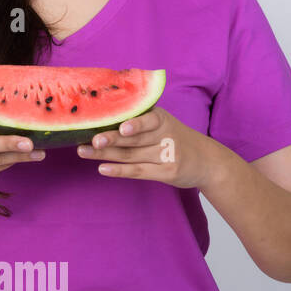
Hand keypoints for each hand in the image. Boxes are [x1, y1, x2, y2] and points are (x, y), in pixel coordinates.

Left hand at [77, 106, 218, 188]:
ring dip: (105, 154)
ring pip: (131, 155)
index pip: (148, 120)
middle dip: (111, 139)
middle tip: (90, 140)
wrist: (208, 161)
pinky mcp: (167, 172)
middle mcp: (166, 136)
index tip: (121, 127)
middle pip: (134, 139)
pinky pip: (139, 171)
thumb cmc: (175, 138)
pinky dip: (119, 170)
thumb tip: (101, 118)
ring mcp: (167, 155)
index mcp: (162, 119)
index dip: (135, 124)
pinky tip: (102, 169)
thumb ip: (139, 119)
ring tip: (83, 152)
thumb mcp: (164, 123)